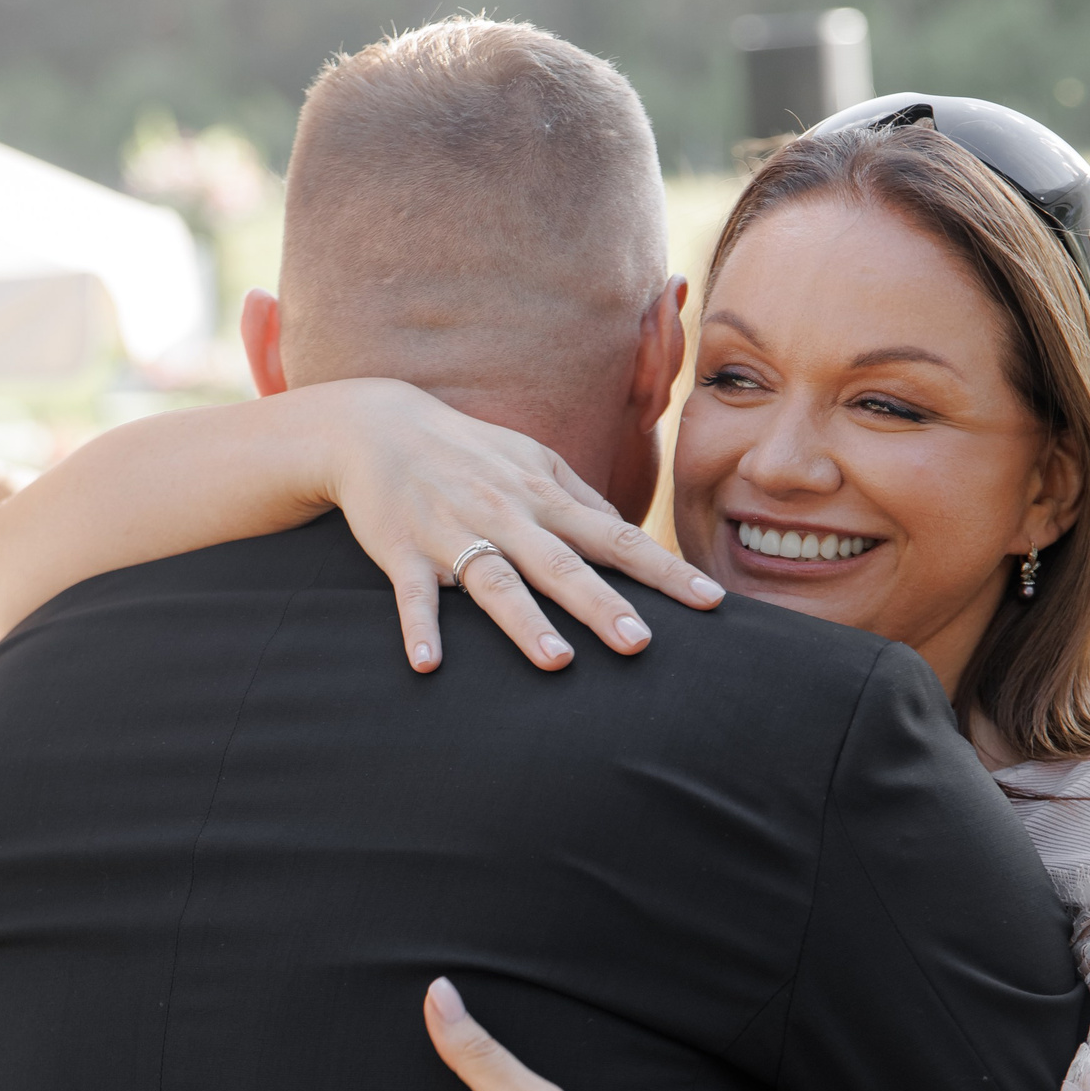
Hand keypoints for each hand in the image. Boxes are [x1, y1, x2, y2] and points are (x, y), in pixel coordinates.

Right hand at [319, 380, 722, 673]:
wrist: (379, 426)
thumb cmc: (470, 451)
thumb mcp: (533, 462)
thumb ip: (580, 501)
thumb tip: (629, 537)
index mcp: (544, 496)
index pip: (616, 537)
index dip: (663, 570)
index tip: (710, 601)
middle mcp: (506, 514)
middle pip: (562, 564)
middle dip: (601, 604)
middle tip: (640, 644)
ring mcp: (453, 532)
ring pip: (494, 581)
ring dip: (524, 621)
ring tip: (556, 660)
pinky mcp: (402, 550)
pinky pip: (412, 595)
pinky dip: (419, 628)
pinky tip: (428, 664)